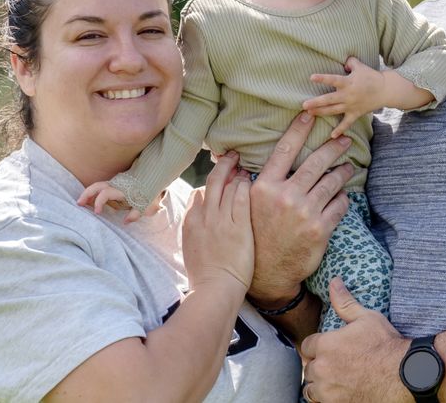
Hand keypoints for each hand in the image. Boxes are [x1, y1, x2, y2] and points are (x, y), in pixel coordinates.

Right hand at [77, 182, 158, 224]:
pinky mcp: (115, 184)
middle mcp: (116, 184)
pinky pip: (102, 187)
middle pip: (96, 186)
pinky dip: (94, 192)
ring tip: (81, 203)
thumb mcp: (146, 205)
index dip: (99, 203)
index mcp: (121, 189)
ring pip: (97, 185)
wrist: (154, 177)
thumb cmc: (150, 192)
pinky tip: (90, 200)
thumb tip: (125, 222)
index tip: (97, 213)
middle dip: (86, 194)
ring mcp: (115, 183)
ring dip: (88, 193)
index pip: (105, 193)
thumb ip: (136, 214)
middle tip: (79, 204)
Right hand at [182, 151, 252, 291]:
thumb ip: (195, 223)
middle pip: (214, 181)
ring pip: (230, 185)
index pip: (201, 191)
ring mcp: (221, 220)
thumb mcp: (191, 247)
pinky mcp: (238, 226)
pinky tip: (253, 182)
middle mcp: (205, 216)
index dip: (213, 180)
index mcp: (191, 222)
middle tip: (233, 155)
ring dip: (239, 174)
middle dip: (224, 165)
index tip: (222, 174)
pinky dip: (247, 186)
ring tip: (246, 168)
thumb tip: (198, 202)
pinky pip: (242, 197)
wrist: (215, 290)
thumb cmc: (206, 275)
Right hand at [247, 112, 352, 305]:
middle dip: (334, 146)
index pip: (285, 149)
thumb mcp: (246, 206)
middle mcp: (285, 196)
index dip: (300, 129)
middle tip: (344, 138)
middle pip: (316, 162)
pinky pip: (339, 205)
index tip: (311, 114)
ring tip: (348, 167)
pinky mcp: (320, 228)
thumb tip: (232, 158)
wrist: (267, 273)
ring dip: (343, 172)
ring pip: (332, 182)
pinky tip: (342, 196)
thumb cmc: (256, 235)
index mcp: (264, 187)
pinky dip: (342, 198)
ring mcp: (304, 212)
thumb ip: (247, 181)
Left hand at [300, 277, 410, 402]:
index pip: (306, 346)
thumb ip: (345, 302)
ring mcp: (328, 391)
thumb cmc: (386, 344)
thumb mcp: (367, 318)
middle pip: (308, 368)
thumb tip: (334, 282)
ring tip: (334, 380)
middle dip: (318, 365)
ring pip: (311, 388)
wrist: (404, 375)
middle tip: (334, 364)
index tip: (326, 348)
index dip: (316, 347)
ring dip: (319, 384)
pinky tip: (339, 392)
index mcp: (326, 345)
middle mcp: (322, 369)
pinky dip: (327, 398)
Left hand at [304, 56, 384, 137]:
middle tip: (303, 105)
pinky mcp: (356, 113)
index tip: (311, 77)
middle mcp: (348, 95)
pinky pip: (347, 123)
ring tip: (309, 113)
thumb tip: (343, 61)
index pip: (333, 80)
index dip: (323, 78)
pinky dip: (340, 129)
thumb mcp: (360, 66)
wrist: (385, 90)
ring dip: (321, 112)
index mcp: (348, 82)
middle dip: (316, 102)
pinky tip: (332, 135)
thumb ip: (350, 62)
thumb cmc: (371, 76)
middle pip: (329, 99)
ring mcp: (351, 105)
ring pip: (333, 110)